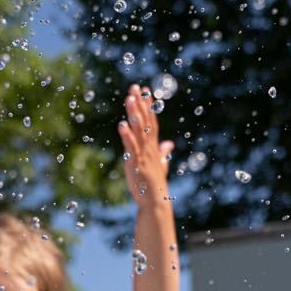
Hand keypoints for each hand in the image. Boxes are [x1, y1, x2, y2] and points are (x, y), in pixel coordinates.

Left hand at [117, 84, 172, 200]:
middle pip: (145, 121)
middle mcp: (149, 147)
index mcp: (153, 146)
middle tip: (135, 87)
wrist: (155, 202)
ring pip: (139, 130)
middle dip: (140, 104)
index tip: (145, 89)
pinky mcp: (136, 163)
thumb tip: (169, 145)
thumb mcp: (161, 165)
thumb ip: (163, 153)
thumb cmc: (155, 185)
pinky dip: (127, 136)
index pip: (152, 120)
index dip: (148, 105)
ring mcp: (143, 154)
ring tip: (129, 99)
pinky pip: (131, 147)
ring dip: (134, 114)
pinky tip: (121, 124)